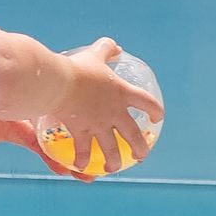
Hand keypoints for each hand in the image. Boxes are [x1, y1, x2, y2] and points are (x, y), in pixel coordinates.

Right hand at [42, 38, 161, 176]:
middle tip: (141, 156)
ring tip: (113, 169)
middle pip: (133, 134)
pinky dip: (82, 159)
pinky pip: (84, 149)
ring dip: (114, 161)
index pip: (146, 102)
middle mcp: (115, 112)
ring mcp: (99, 124)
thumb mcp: (95, 55)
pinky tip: (81, 167)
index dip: (154, 111)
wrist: (58, 81)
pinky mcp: (82, 130)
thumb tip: (115, 46)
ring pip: (111, 148)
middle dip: (140, 148)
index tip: (157, 118)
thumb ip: (106, 50)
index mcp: (122, 93)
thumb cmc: (76, 67)